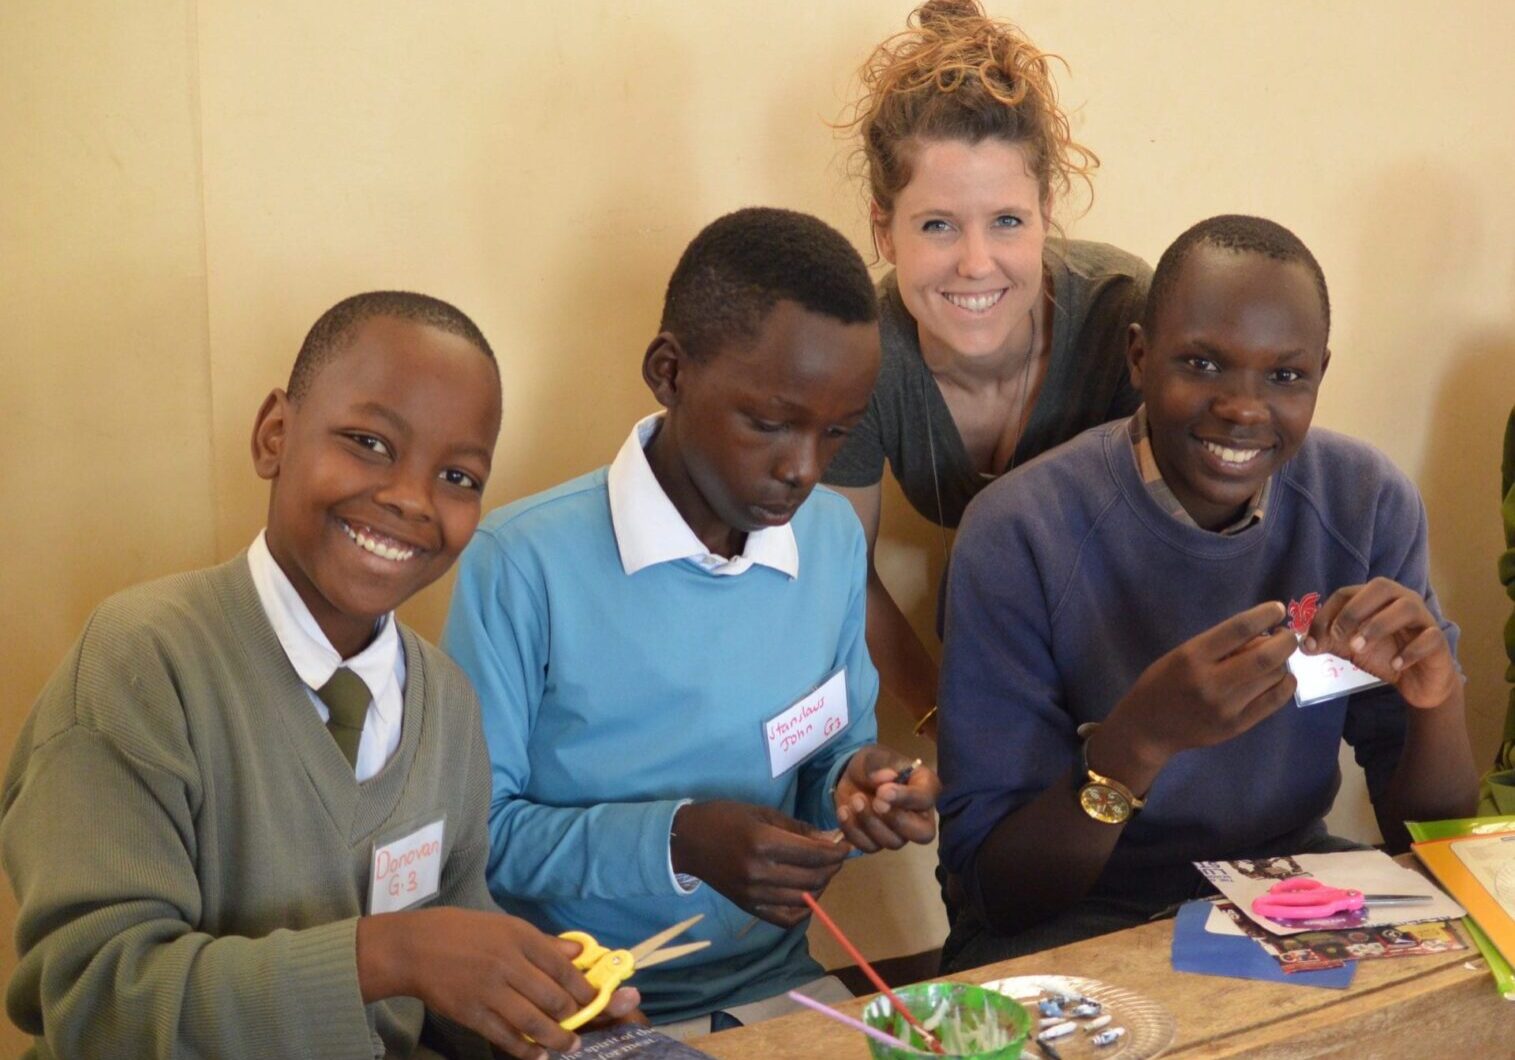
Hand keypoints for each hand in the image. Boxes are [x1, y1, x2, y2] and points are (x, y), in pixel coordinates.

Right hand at [356, 907, 640, 1059]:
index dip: (584, 986)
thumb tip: (578, 950)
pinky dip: (525, 1050)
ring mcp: (489, 991)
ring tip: (569, 1046)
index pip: (563, 966)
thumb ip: (543, 942)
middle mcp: (508, 963)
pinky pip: (505, 1036)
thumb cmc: (463, 932)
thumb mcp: (505, 926)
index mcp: (519, 937)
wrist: (414, 947)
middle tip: (583, 1025)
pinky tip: (537, 1054)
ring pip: (534, 1021)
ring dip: (557, 1038)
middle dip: (575, 1015)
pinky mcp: (471, 1013)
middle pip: (553, 997)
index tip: (596, 999)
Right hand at [670, 801, 849, 927]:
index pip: (814, 854)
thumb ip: (798, 829)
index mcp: (763, 842)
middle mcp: (760, 871)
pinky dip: (802, 909)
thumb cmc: (724, 818)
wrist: (687, 841)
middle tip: (835, 858)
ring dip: (820, 885)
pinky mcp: (748, 907)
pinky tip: (806, 894)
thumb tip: (830, 840)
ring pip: (804, 899)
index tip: (844, 846)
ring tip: (822, 872)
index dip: (836, 852)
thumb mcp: (762, 813)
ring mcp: (753, 893)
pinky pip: (785, 918)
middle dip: (832, 868)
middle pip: (813, 878)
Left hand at [833, 745, 939, 852]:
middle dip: (895, 820)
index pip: (926, 799)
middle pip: (922, 833)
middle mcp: (919, 815)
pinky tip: (844, 811)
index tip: (883, 791)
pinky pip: (869, 847)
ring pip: (893, 842)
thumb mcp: (873, 757)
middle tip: (875, 802)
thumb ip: (879, 766)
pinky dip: (853, 831)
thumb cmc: (872, 764)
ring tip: (854, 800)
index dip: (906, 798)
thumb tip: (888, 777)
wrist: (851, 777)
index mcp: (926, 787)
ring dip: (870, 823)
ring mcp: (900, 832)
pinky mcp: (877, 841)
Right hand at [1101, 602, 1298, 786]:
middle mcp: (1211, 682)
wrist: (1148, 728)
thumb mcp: (1182, 654)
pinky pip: (1275, 701)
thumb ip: (1219, 645)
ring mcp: (1226, 707)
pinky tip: (1282, 678)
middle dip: (1286, 641)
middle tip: (1288, 635)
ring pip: (1274, 677)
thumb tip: (1264, 634)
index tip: (1277, 609)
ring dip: (1283, 662)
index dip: (1264, 615)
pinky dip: (1286, 684)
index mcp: (1192, 657)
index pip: (1239, 629)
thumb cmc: (1162, 683)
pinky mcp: (1237, 726)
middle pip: (1265, 657)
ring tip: (1276, 658)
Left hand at [1302, 578, 1458, 708]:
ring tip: (1359, 649)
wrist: (1420, 682)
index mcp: (1376, 597)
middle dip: (1354, 610)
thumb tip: (1303, 644)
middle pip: (1380, 587)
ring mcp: (1423, 618)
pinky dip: (1409, 651)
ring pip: (1406, 608)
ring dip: (1378, 626)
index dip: (1326, 614)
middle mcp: (1401, 600)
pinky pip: (1429, 637)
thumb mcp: (1350, 648)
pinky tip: (1395, 665)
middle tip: (1338, 637)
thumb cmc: (1385, 655)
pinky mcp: (1439, 640)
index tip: (1311, 641)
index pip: (1346, 593)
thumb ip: (1328, 642)